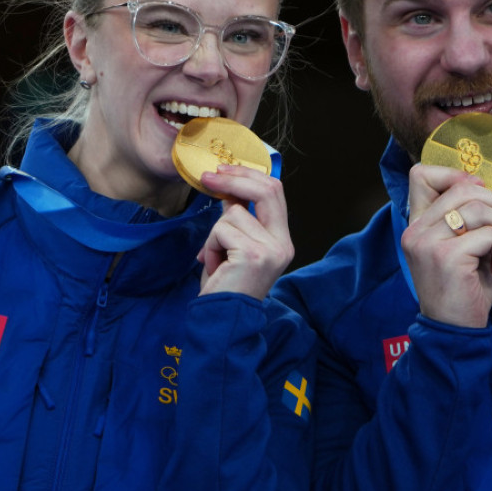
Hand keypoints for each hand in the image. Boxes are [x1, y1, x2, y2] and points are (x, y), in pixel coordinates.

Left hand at [195, 165, 293, 299]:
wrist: (223, 320)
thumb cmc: (226, 286)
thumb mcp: (235, 245)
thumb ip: (239, 218)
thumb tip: (228, 187)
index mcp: (282, 240)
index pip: (274, 192)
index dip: (248, 176)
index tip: (223, 170)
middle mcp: (283, 244)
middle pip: (266, 190)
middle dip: (234, 179)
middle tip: (208, 177)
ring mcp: (271, 249)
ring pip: (232, 214)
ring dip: (214, 235)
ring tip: (216, 260)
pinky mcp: (253, 254)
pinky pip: (221, 231)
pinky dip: (210, 247)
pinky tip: (215, 266)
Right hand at [401, 164, 491, 327]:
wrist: (454, 333)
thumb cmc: (463, 289)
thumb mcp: (461, 246)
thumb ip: (465, 216)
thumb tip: (487, 188)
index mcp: (416, 225)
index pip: (422, 175)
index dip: (458, 177)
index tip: (482, 199)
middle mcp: (416, 231)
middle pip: (464, 188)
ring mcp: (428, 243)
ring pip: (479, 208)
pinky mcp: (447, 256)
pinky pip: (489, 234)